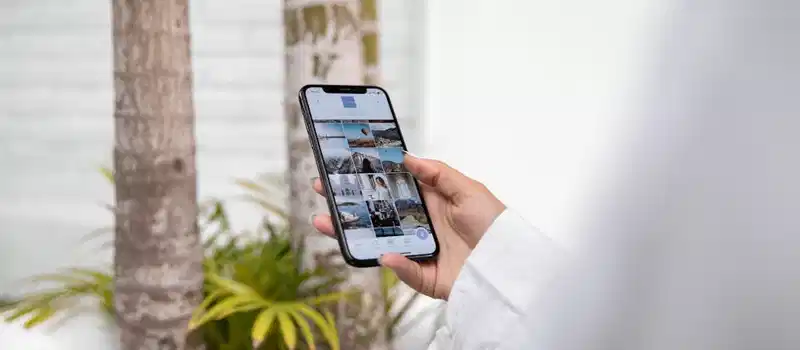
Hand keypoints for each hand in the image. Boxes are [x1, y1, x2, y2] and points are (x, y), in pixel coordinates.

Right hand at [311, 153, 504, 299]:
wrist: (510, 265)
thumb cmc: (495, 225)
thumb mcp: (469, 189)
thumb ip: (437, 173)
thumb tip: (406, 157)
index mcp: (428, 202)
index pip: (390, 188)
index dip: (368, 179)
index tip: (344, 167)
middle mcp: (418, 226)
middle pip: (376, 214)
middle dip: (347, 203)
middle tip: (322, 189)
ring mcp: (417, 251)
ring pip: (377, 242)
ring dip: (351, 233)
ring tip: (326, 221)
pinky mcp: (422, 277)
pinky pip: (402, 270)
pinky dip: (394, 263)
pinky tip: (385, 253)